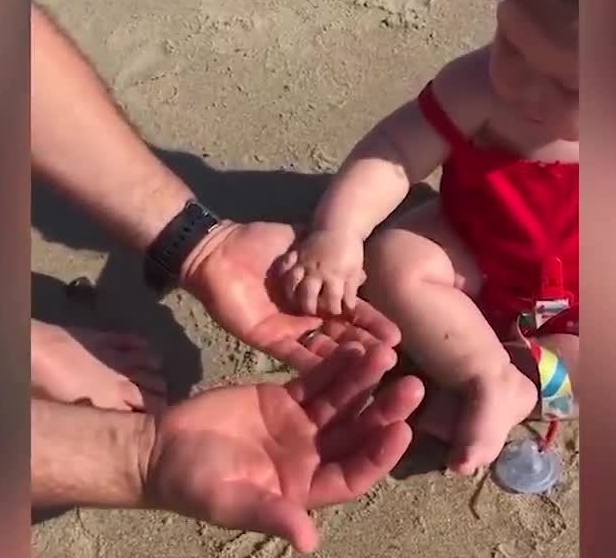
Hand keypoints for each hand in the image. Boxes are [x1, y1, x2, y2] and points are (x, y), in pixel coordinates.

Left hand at [31, 319, 165, 412]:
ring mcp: (117, 356)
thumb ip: (97, 421)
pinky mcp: (104, 337)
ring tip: (149, 374)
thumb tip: (110, 429)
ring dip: (153, 368)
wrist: (33, 354)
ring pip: (152, 360)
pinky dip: (140, 344)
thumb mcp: (72, 416)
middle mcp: (125, 380)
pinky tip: (142, 347)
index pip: (154, 410)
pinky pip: (132, 339)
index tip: (157, 421)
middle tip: (154, 401)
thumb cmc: (46, 391)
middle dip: (160, 393)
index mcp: (117, 403)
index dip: (159, 415)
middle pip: (158, 386)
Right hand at [142, 343, 423, 552]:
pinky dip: (336, 365)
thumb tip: (309, 541)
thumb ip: (271, 515)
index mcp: (306, 488)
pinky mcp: (284, 399)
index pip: (354, 473)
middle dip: (386, 412)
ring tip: (386, 354)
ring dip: (366, 381)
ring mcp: (300, 426)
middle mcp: (311, 457)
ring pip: (343, 402)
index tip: (400, 430)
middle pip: (358, 434)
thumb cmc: (192, 484)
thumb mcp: (231, 502)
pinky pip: (318, 380)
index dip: (378, 454)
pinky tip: (355, 345)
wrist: (160, 449)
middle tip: (413, 387)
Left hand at [181, 221, 399, 370]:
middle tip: (392, 358)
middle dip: (366, 346)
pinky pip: (293, 354)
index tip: (396, 334)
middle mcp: (305, 318)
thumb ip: (328, 255)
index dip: (371, 323)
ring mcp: (287, 331)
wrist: (219, 250)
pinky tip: (336, 373)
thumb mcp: (302, 243)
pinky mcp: (267, 339)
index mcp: (315, 296)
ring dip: (346, 359)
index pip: (349, 313)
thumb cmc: (259, 243)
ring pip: (322, 348)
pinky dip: (314, 363)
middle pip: (341, 336)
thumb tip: (360, 269)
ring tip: (372, 367)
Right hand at [275, 228, 366, 316]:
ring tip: (292, 303)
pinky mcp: (295, 253)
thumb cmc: (349, 249)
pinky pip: (284, 264)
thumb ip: (351, 289)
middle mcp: (316, 271)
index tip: (333, 315)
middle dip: (308, 308)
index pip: (331, 300)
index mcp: (334, 276)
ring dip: (291, 295)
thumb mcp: (354, 269)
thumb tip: (350, 309)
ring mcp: (303, 261)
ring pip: (293, 282)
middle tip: (310, 314)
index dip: (332, 311)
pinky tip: (280, 282)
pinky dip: (281, 274)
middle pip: (308, 294)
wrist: (339, 223)